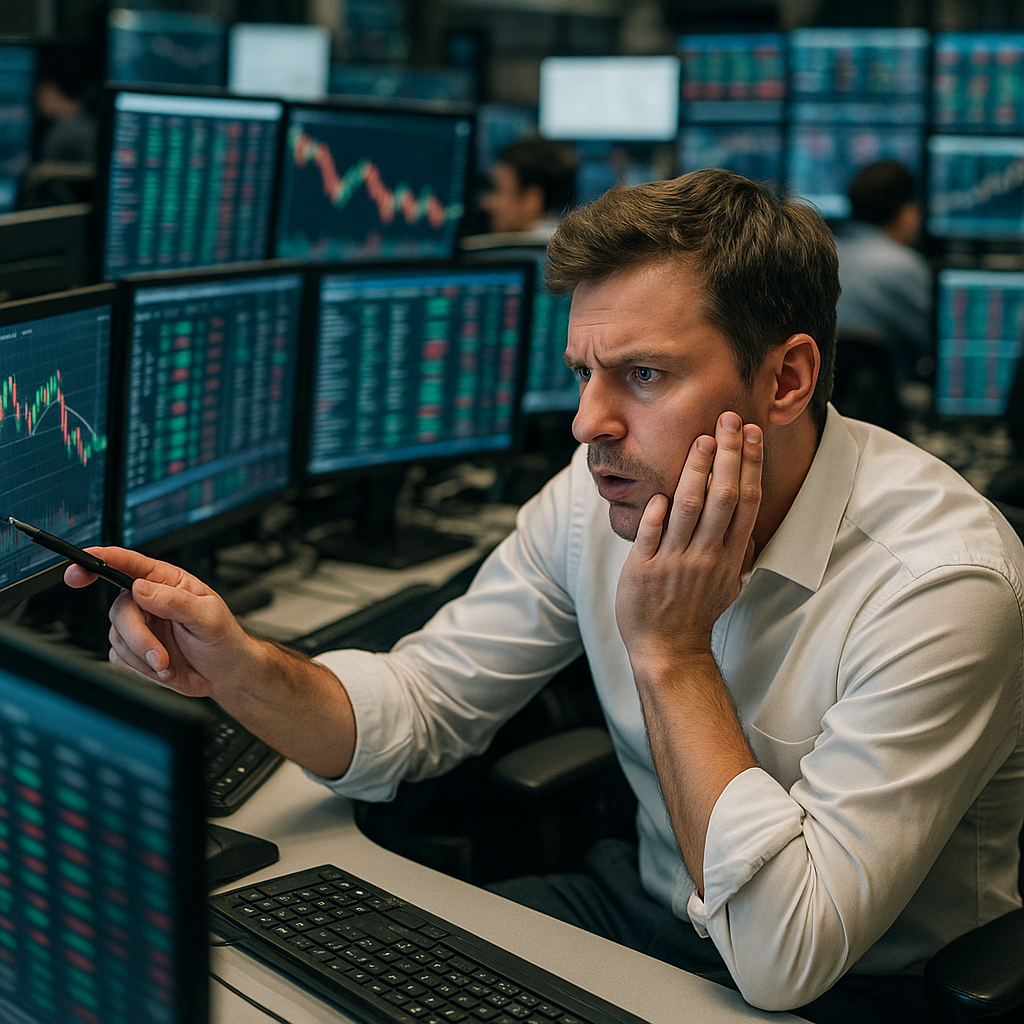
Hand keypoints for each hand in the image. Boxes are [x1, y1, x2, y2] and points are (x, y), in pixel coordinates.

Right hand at [65, 547, 257, 699]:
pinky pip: (118, 657)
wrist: (224, 673)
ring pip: (117, 636)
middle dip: (138, 638)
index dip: (100, 559)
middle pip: (119, 610)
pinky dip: (139, 668)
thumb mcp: (209, 616)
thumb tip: (141, 588)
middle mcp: (148, 600)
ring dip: (143, 657)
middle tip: (160, 657)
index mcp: (167, 582)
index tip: (79, 564)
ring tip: (169, 664)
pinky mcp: (133, 650)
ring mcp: (139, 625)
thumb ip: (175, 601)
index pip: (128, 564)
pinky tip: (162, 668)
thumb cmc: (223, 639)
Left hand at [615, 412, 762, 668]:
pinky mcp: (644, 570)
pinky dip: (656, 515)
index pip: (746, 502)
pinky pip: (651, 537)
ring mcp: (675, 562)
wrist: (668, 649)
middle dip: (728, 455)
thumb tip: (749, 525)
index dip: (749, 465)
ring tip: (700, 440)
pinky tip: (660, 493)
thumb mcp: (728, 583)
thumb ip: (738, 552)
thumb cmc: (696, 612)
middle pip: (724, 497)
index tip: (751, 434)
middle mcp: (707, 555)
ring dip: (695, 473)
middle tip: (728, 419)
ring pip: (688, 510)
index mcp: (729, 555)